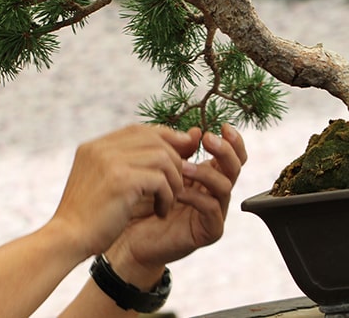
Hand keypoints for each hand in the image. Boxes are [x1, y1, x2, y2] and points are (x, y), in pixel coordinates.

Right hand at [51, 124, 199, 260]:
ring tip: (169, 200)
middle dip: (175, 160)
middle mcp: (100, 148)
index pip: (138, 130)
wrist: (68, 238)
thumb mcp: (102, 183)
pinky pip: (161, 180)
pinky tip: (161, 212)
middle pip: (154, 139)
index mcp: (94, 147)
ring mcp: (110, 161)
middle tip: (179, 185)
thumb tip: (163, 152)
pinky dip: (167, 197)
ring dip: (174, 181)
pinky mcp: (121, 180)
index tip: (180, 156)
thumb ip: (124, 165)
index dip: (164, 139)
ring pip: (162, 157)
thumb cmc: (89, 217)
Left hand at [106, 123, 246, 283]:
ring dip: (205, 173)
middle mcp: (213, 192)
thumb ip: (175, 151)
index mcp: (205, 175)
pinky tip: (178, 191)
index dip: (232, 140)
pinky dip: (196, 197)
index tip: (223, 125)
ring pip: (225, 186)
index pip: (229, 155)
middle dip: (225, 151)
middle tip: (209, 139)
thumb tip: (195, 131)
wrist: (127, 237)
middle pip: (234, 167)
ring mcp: (213, 212)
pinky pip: (212, 209)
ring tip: (183, 167)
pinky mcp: (209, 230)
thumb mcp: (156, 169)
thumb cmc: (140, 200)